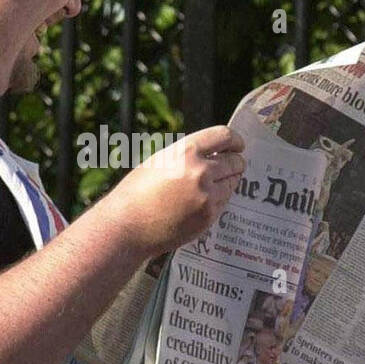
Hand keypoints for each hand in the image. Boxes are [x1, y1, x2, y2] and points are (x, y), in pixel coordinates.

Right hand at [106, 125, 245, 255]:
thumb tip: (215, 152)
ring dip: (226, 182)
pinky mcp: (208, 217)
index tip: (237, 145)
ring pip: (233, 183)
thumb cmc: (137, 193)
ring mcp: (207, 196)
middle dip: (234, 163)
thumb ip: (188, 155)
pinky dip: (217, 200)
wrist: (127, 227)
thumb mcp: (160, 161)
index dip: (235, 140)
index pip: (225, 136)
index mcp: (186, 151)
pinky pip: (224, 202)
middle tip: (229, 166)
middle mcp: (200, 171)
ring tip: (209, 186)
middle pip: (236, 161)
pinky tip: (200, 202)